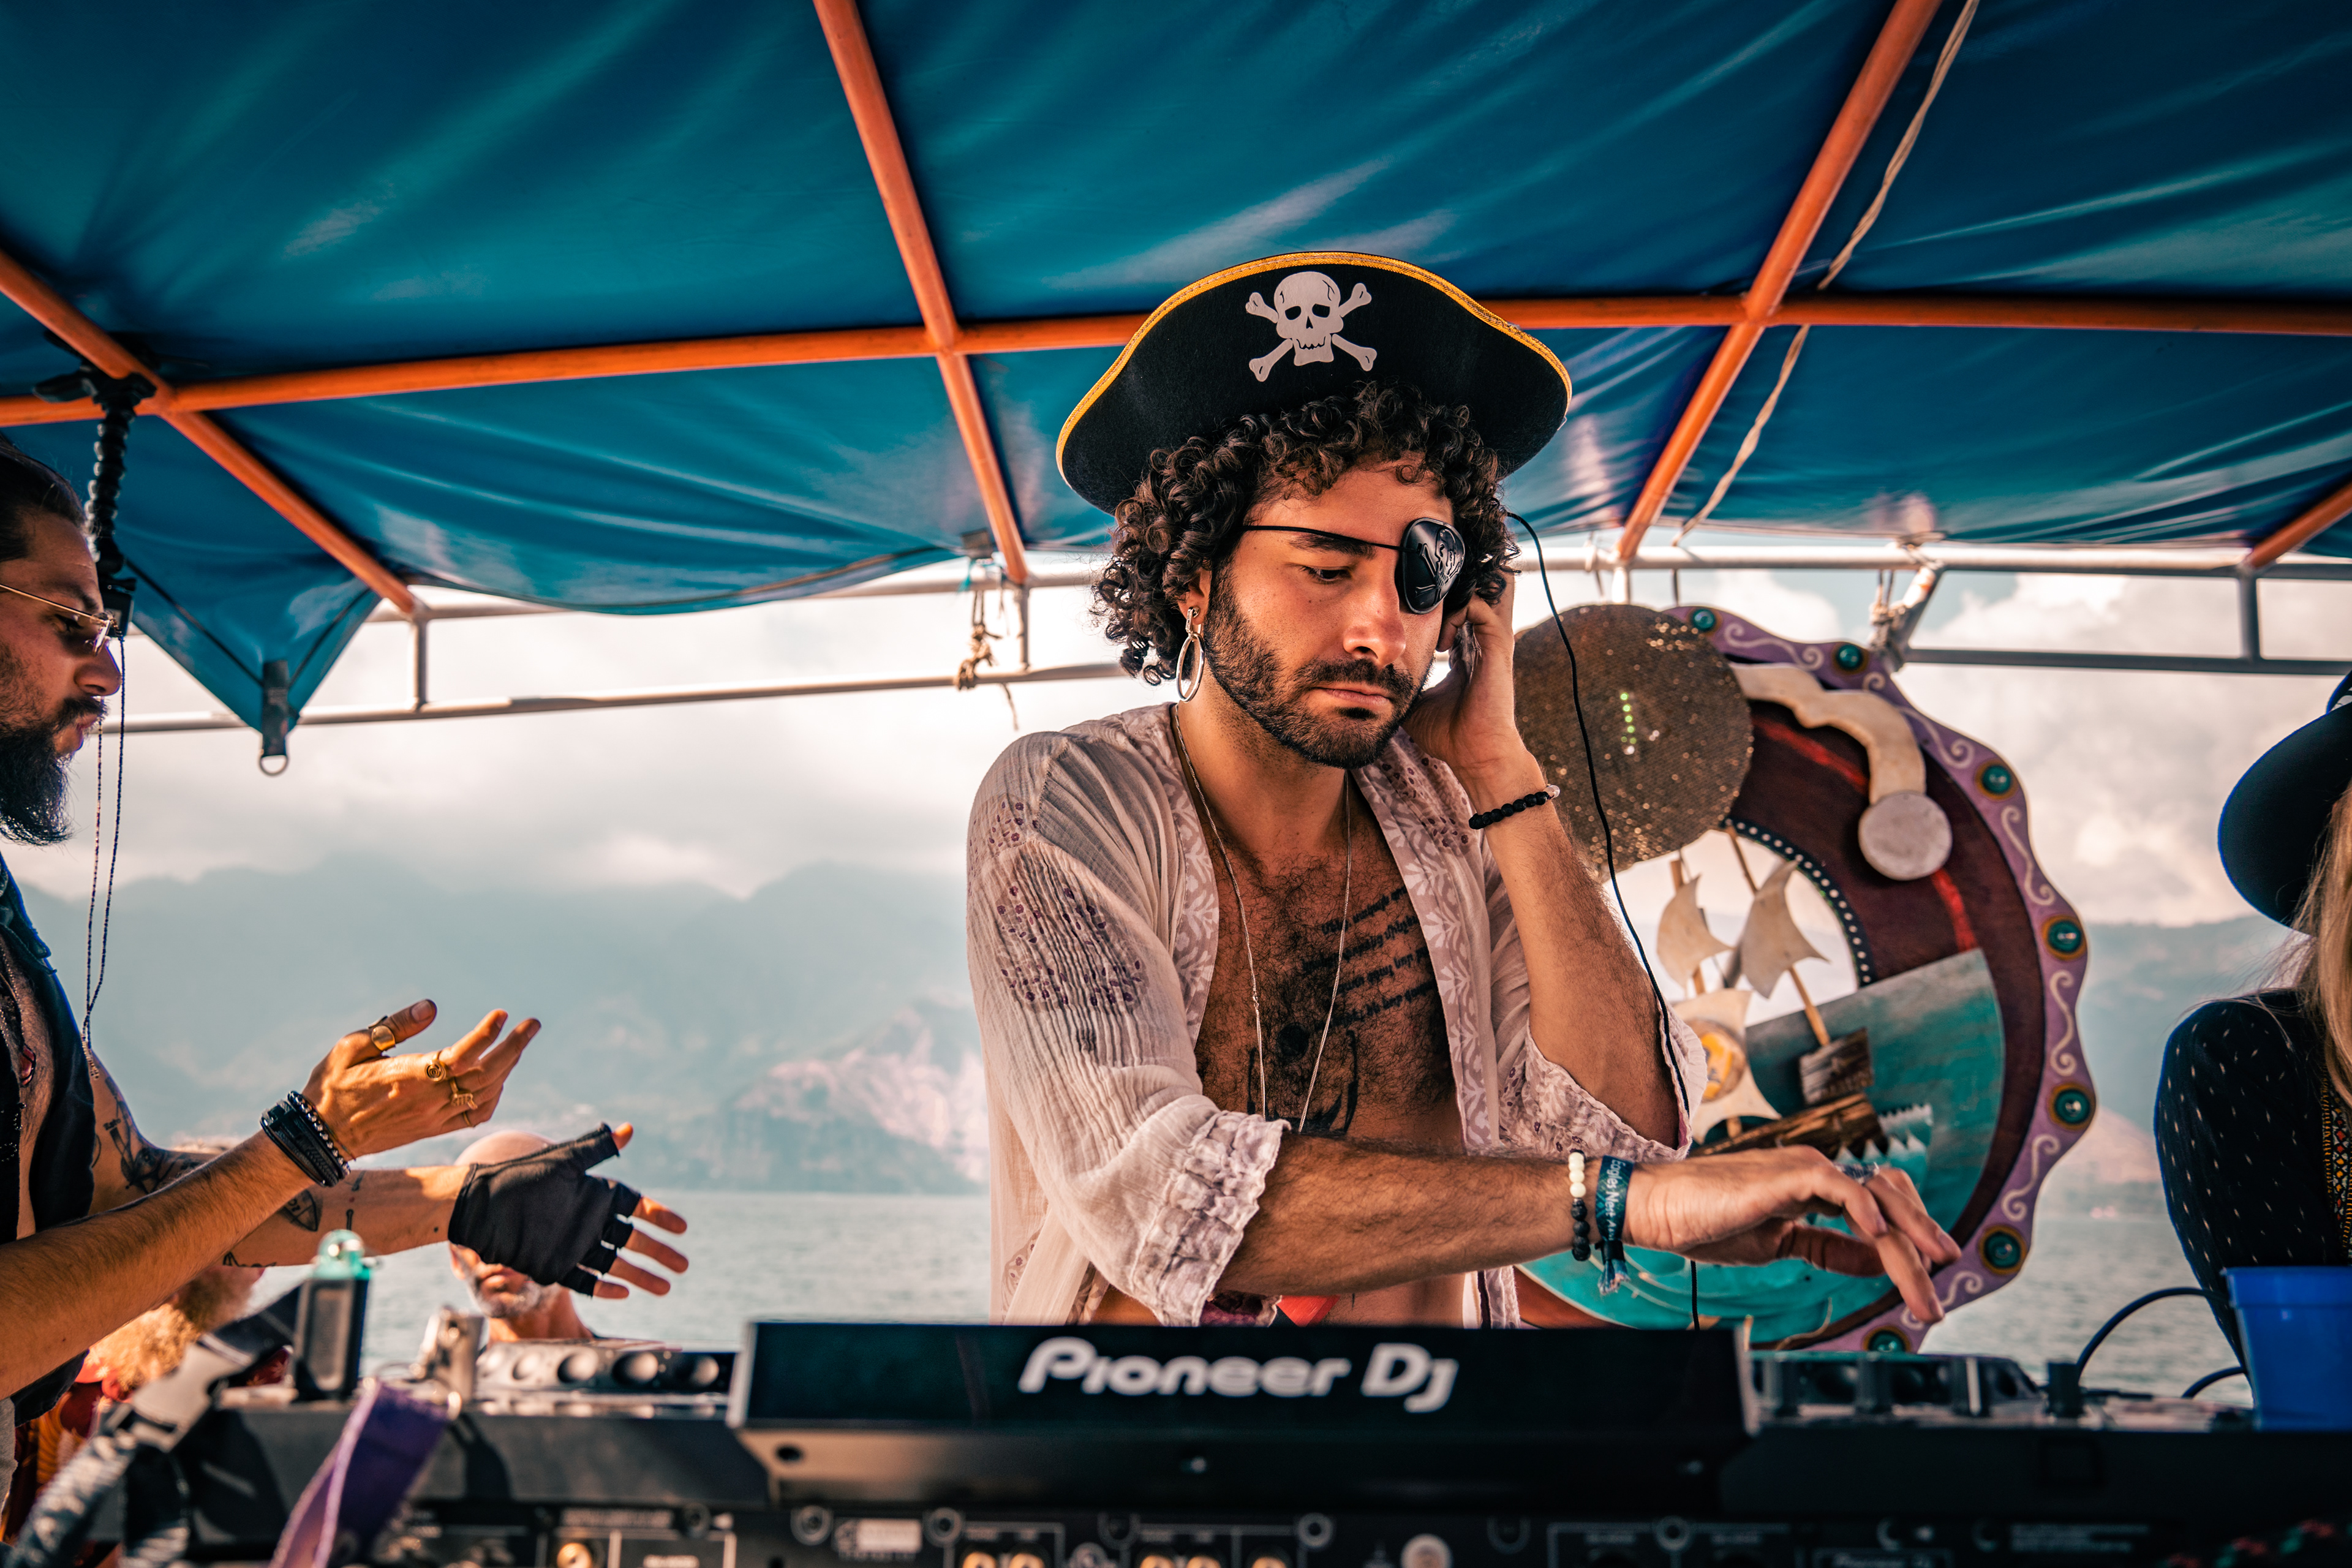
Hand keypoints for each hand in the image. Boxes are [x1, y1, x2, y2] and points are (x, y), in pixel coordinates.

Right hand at [302, 1001, 538, 1158]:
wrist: (323, 1135)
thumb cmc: (334, 1085)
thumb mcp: (353, 1047)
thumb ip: (395, 1027)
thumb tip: (431, 1005)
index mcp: (408, 1076)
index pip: (460, 1056)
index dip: (485, 1036)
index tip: (502, 1014)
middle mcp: (427, 1099)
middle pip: (484, 1074)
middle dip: (514, 1047)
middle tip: (532, 1024)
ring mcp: (434, 1117)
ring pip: (485, 1093)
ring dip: (507, 1067)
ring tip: (519, 1042)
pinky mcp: (434, 1129)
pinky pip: (475, 1114)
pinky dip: (493, 1096)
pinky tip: (498, 1078)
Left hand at [447, 1121, 689, 1298]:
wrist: (478, 1207)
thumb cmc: (519, 1178)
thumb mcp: (562, 1161)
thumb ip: (597, 1148)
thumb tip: (629, 1128)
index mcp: (594, 1194)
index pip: (636, 1207)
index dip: (659, 1217)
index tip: (682, 1228)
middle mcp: (588, 1221)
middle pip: (633, 1240)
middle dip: (659, 1252)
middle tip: (683, 1265)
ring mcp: (573, 1245)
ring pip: (615, 1264)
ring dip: (641, 1275)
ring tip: (666, 1288)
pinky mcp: (554, 1266)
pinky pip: (584, 1281)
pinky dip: (603, 1287)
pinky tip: (624, 1293)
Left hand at [1403, 568, 1542, 803]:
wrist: (1476, 756)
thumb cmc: (1448, 734)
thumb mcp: (1413, 702)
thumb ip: (1398, 683)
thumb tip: (1364, 681)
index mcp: (1466, 650)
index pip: (1455, 608)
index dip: (1432, 602)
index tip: (1406, 613)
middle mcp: (1482, 640)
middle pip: (1472, 590)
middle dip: (1446, 585)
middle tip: (1419, 600)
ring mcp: (1493, 641)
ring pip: (1482, 589)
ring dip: (1455, 592)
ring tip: (1433, 613)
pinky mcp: (1498, 646)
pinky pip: (1480, 606)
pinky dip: (1458, 611)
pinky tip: (1442, 639)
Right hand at [1622, 1147, 1962, 1323]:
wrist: (1658, 1209)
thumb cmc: (1707, 1222)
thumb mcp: (1781, 1243)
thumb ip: (1829, 1248)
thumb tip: (1878, 1261)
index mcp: (1816, 1186)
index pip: (1882, 1203)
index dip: (1912, 1235)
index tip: (1932, 1275)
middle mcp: (1817, 1171)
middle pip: (1890, 1200)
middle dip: (1922, 1244)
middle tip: (1940, 1291)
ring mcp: (1802, 1169)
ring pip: (1875, 1195)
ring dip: (1908, 1237)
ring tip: (1930, 1272)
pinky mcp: (1783, 1175)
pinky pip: (1836, 1185)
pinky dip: (1863, 1207)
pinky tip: (1879, 1234)